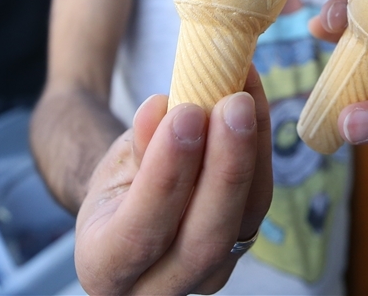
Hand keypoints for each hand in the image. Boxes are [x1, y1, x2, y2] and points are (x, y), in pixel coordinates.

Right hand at [74, 69, 271, 295]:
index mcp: (106, 269)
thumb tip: (161, 108)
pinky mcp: (241, 246)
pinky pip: (259, 199)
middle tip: (235, 104)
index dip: (167, 175)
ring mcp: (209, 274)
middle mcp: (160, 287)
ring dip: (251, 148)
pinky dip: (260, 145)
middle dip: (226, 168)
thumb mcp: (113, 164)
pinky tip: (255, 101)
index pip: (140, 234)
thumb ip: (138, 144)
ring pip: (244, 219)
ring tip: (245, 92)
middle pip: (205, 239)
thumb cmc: (117, 184)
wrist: (134, 204)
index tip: (184, 115)